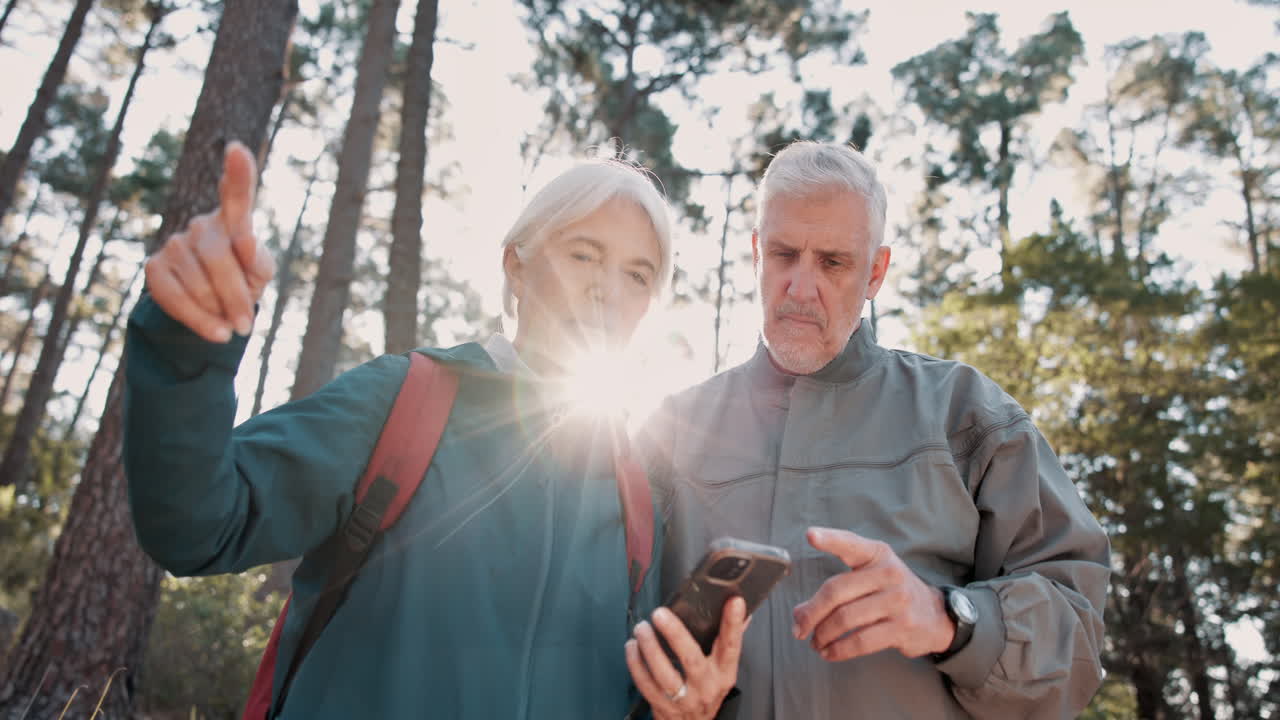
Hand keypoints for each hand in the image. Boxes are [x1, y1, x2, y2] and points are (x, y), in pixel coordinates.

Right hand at [145, 140, 273, 342]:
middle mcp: (202, 224)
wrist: (209, 305)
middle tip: (247, 325)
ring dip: (219, 311)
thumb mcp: (259, 274)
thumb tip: (247, 245)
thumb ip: (259, 260)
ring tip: (232, 325)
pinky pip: (176, 298)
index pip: (237, 194)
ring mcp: (175, 243)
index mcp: (234, 219)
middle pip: (218, 256)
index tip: (237, 150)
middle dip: (235, 295)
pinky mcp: (154, 267)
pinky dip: (199, 320)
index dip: (238, 173)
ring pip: (198, 283)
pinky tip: (216, 333)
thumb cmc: (243, 281)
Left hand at [626, 597, 746, 719]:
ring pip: (664, 673)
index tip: (733, 602)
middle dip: (674, 634)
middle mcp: (705, 686)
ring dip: (650, 648)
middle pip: (691, 659)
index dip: (733, 624)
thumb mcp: (723, 670)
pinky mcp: (662, 705)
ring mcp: (683, 698)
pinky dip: (635, 663)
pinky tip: (632, 646)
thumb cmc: (707, 692)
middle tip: (660, 614)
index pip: (731, 646)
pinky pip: (645, 684)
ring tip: (642, 628)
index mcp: (723, 673)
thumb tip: (743, 612)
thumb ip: (729, 641)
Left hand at [791, 527, 953, 662]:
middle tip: (798, 627)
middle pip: (836, 591)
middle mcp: (888, 574)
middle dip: (811, 613)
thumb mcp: (871, 575)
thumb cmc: (891, 592)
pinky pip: (860, 641)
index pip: (850, 544)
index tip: (811, 536)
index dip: (830, 539)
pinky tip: (829, 652)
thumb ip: (837, 587)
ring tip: (814, 642)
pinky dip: (838, 649)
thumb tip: (800, 614)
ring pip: (845, 619)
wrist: (935, 615)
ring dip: (823, 634)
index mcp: (877, 554)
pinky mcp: (902, 628)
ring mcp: (897, 601)